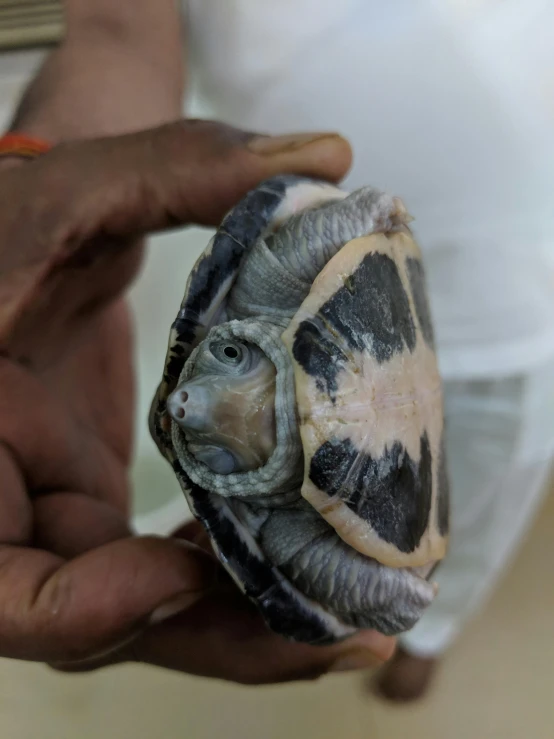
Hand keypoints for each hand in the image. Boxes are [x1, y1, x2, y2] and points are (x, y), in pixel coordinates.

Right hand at [0, 120, 394, 682]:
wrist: (8, 242)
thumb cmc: (11, 217)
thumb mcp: (72, 192)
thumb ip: (183, 167)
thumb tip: (327, 153)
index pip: (0, 590)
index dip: (92, 608)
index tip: (193, 574)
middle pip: (93, 622)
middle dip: (217, 641)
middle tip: (349, 636)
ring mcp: (44, 513)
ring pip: (133, 609)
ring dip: (237, 625)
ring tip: (352, 616)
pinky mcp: (80, 502)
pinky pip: (145, 567)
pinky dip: (220, 579)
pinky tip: (293, 560)